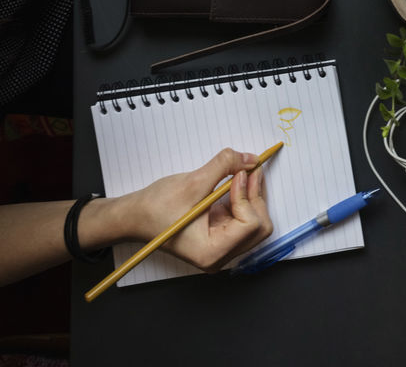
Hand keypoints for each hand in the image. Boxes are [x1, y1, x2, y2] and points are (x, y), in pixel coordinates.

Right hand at [118, 148, 272, 272]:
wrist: (136, 215)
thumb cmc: (156, 207)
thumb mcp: (193, 182)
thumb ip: (225, 167)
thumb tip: (251, 159)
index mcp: (212, 252)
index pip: (250, 225)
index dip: (247, 196)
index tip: (238, 175)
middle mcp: (220, 256)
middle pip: (259, 227)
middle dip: (255, 197)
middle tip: (248, 170)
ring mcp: (221, 247)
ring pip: (255, 223)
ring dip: (252, 196)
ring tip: (241, 174)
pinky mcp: (220, 236)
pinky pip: (244, 218)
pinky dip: (244, 199)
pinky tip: (235, 183)